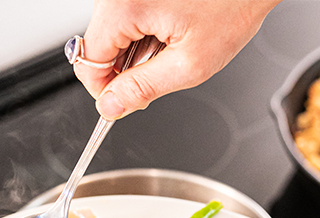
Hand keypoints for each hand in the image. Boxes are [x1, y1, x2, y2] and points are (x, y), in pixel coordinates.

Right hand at [74, 0, 281, 118]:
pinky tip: (172, 29)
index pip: (88, 62)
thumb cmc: (232, 7)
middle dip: (127, 69)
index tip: (126, 101)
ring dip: (139, 50)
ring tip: (174, 43)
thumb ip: (144, 88)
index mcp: (124, 8)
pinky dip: (147, 32)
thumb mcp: (189, 64)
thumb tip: (111, 106)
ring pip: (113, 35)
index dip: (106, 90)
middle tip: (165, 68)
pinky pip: (127, 18)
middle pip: (99, 48)